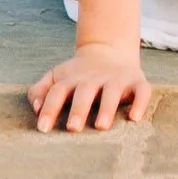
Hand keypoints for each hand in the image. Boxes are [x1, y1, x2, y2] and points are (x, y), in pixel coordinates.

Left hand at [29, 39, 151, 131]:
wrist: (110, 50)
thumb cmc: (77, 76)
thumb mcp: (57, 77)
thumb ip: (41, 91)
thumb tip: (35, 106)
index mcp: (72, 78)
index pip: (58, 91)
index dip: (50, 108)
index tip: (43, 128)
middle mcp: (94, 77)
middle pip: (85, 91)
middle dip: (79, 108)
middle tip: (73, 127)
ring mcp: (116, 78)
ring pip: (112, 91)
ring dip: (107, 107)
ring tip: (101, 126)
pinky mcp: (136, 81)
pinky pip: (142, 90)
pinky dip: (140, 102)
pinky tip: (135, 118)